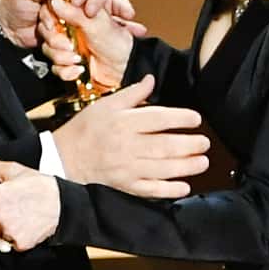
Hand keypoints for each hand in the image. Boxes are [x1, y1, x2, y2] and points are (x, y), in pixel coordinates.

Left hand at [0, 0, 137, 50]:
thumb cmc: (14, 3)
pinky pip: (100, 32)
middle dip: (102, 4)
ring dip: (103, 23)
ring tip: (106, 29)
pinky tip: (123, 35)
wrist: (8, 31)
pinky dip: (108, 37)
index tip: (79, 2)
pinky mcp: (81, 30)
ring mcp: (81, 12)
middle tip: (90, 14)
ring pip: (105, 13)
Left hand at [0, 146, 62, 253]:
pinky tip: (27, 228)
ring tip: (19, 222)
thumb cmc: (38, 184)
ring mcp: (10, 231)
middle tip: (8, 218)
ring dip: (4, 235)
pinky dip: (18, 240)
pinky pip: (12, 246)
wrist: (63, 202)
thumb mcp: (11, 170)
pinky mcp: (21, 243)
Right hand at [44, 75, 205, 199]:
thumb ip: (132, 94)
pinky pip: (150, 190)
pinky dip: (168, 190)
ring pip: (162, 168)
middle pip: (164, 145)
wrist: (63, 158)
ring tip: (202, 162)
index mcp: (123, 122)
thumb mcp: (106, 105)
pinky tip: (184, 187)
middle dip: (189, 145)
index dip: (181, 118)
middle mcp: (127, 145)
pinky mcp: (124, 186)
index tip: (196, 119)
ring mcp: (126, 168)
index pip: (158, 118)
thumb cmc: (86, 129)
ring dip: (185, 166)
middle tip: (205, 143)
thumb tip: (152, 79)